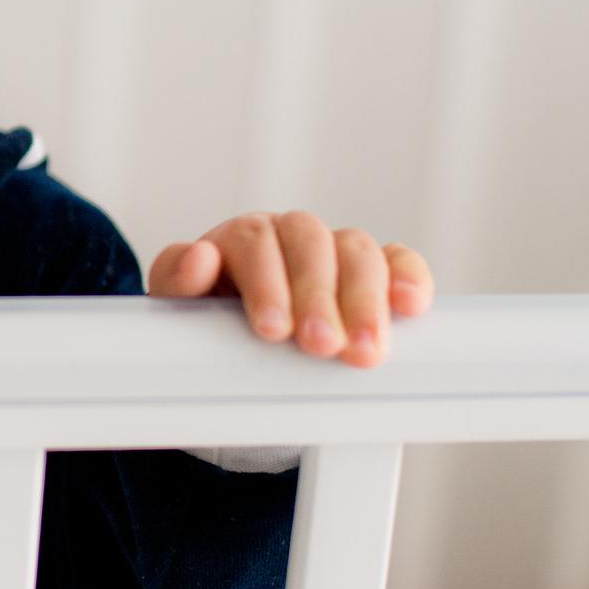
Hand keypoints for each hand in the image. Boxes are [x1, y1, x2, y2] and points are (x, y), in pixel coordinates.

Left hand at [147, 210, 433, 367]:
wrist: (237, 354)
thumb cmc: (207, 326)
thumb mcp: (181, 309)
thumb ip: (178, 281)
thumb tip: (200, 257)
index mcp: (241, 236)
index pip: (255, 242)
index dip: (266, 284)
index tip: (271, 331)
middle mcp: (290, 234)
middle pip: (311, 243)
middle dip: (318, 296)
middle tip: (320, 346)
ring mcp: (335, 249)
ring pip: (357, 250)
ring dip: (365, 299)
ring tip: (364, 350)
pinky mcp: (375, 272)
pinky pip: (398, 260)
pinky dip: (408, 277)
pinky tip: (411, 306)